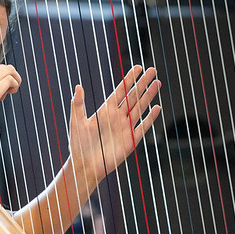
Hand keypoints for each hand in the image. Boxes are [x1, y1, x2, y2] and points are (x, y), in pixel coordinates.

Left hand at [69, 66, 160, 187]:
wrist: (85, 166)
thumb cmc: (78, 144)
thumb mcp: (77, 122)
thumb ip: (78, 104)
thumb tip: (78, 86)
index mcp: (106, 110)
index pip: (121, 90)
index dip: (129, 78)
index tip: (138, 67)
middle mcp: (117, 116)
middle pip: (133, 96)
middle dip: (143, 83)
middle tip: (153, 70)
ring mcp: (125, 128)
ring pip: (140, 108)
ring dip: (148, 96)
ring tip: (157, 83)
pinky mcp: (130, 141)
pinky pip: (142, 127)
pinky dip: (150, 118)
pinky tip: (157, 108)